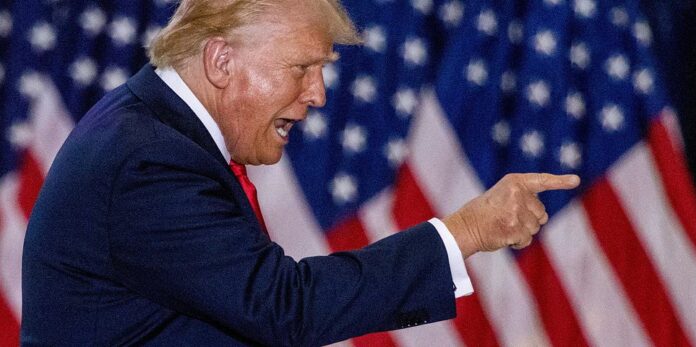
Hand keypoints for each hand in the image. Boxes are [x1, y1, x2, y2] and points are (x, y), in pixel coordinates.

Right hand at [443, 173, 579, 257]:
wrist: (464, 227)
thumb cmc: (482, 213)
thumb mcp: (501, 195)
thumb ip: (521, 199)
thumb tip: (543, 216)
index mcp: (514, 182)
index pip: (542, 180)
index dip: (560, 181)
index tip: (576, 180)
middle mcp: (518, 194)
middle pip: (541, 212)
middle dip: (530, 219)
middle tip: (508, 218)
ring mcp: (517, 212)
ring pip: (535, 227)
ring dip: (523, 231)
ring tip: (503, 227)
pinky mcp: (516, 229)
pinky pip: (527, 240)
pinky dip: (518, 242)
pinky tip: (504, 237)